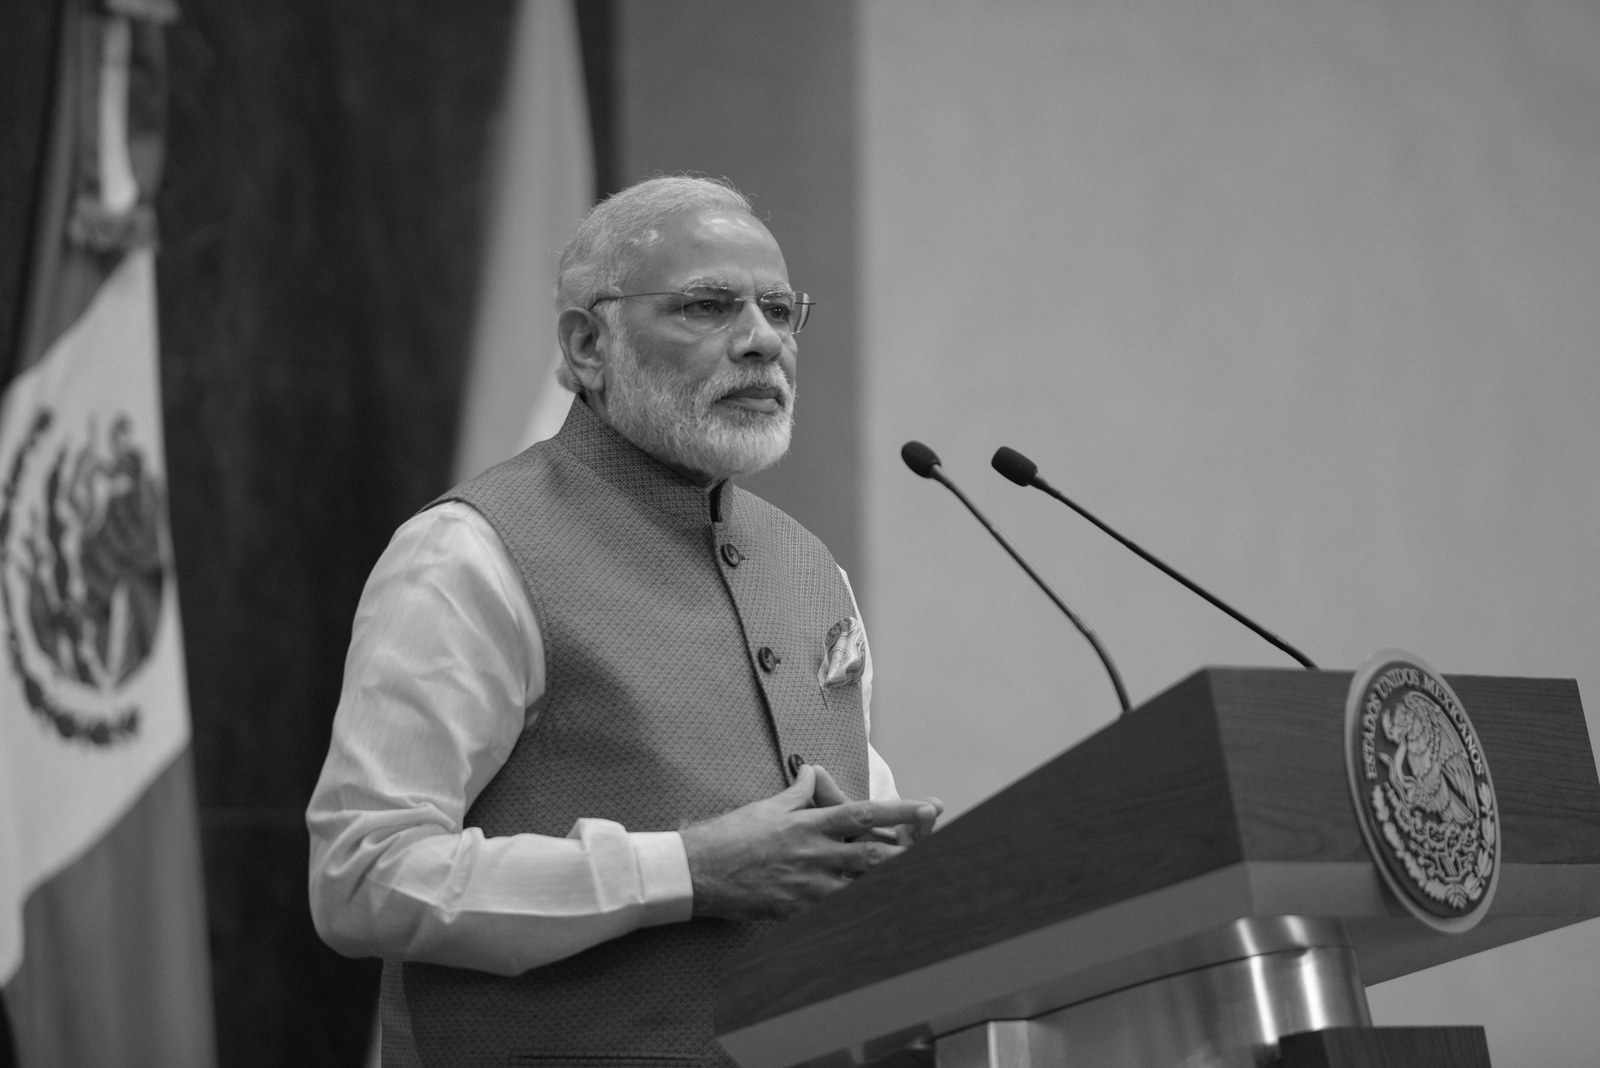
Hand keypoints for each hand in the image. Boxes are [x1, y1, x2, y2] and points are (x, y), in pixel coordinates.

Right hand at [680, 765, 941, 920]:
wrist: (698, 872)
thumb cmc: (730, 836)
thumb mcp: (768, 806)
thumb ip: (799, 793)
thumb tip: (813, 772)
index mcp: (810, 824)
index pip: (865, 813)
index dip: (901, 811)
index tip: (929, 807)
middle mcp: (816, 855)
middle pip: (875, 855)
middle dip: (908, 851)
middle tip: (933, 846)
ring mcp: (809, 887)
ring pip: (862, 885)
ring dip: (887, 880)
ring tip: (915, 877)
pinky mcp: (798, 911)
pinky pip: (835, 911)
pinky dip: (855, 907)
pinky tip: (872, 906)